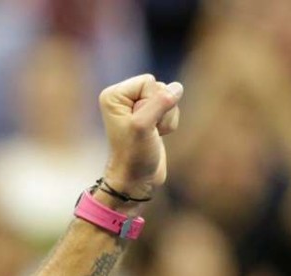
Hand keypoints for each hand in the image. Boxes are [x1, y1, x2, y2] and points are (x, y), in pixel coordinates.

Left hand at [99, 75, 183, 197]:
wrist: (136, 178)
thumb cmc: (134, 154)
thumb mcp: (143, 126)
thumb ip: (160, 103)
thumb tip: (177, 88)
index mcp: (113, 95)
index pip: (148, 81)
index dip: (151, 102)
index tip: (138, 124)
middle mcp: (123, 98)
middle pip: (161, 87)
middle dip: (161, 110)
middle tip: (147, 131)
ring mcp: (137, 106)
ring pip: (169, 97)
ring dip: (166, 118)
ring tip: (152, 134)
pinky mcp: (150, 115)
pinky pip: (172, 107)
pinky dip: (169, 123)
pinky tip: (157, 135)